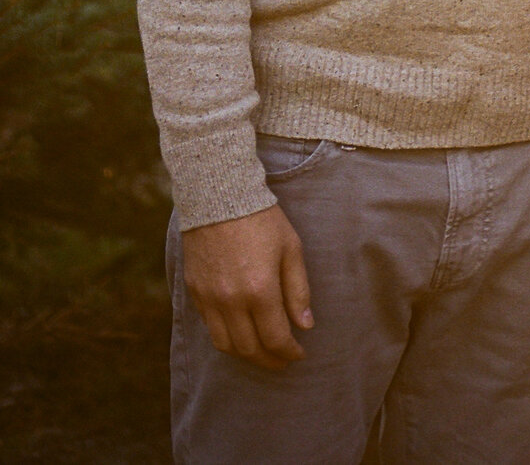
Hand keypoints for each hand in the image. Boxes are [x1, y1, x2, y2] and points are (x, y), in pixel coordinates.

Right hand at [180, 205, 312, 368]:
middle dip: (269, 359)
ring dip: (246, 354)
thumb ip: (298, 291)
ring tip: (263, 352)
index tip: (299, 354)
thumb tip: (305, 325)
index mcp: (260, 290)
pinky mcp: (194, 293)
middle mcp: (230, 301)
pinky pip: (210, 328)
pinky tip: (242, 333)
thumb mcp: (291, 250)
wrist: (220, 199)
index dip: (289, 352)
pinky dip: (227, 338)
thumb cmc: (263, 221)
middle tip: (283, 360)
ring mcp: (208, 299)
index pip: (275, 337)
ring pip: (225, 345)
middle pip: (249, 348)